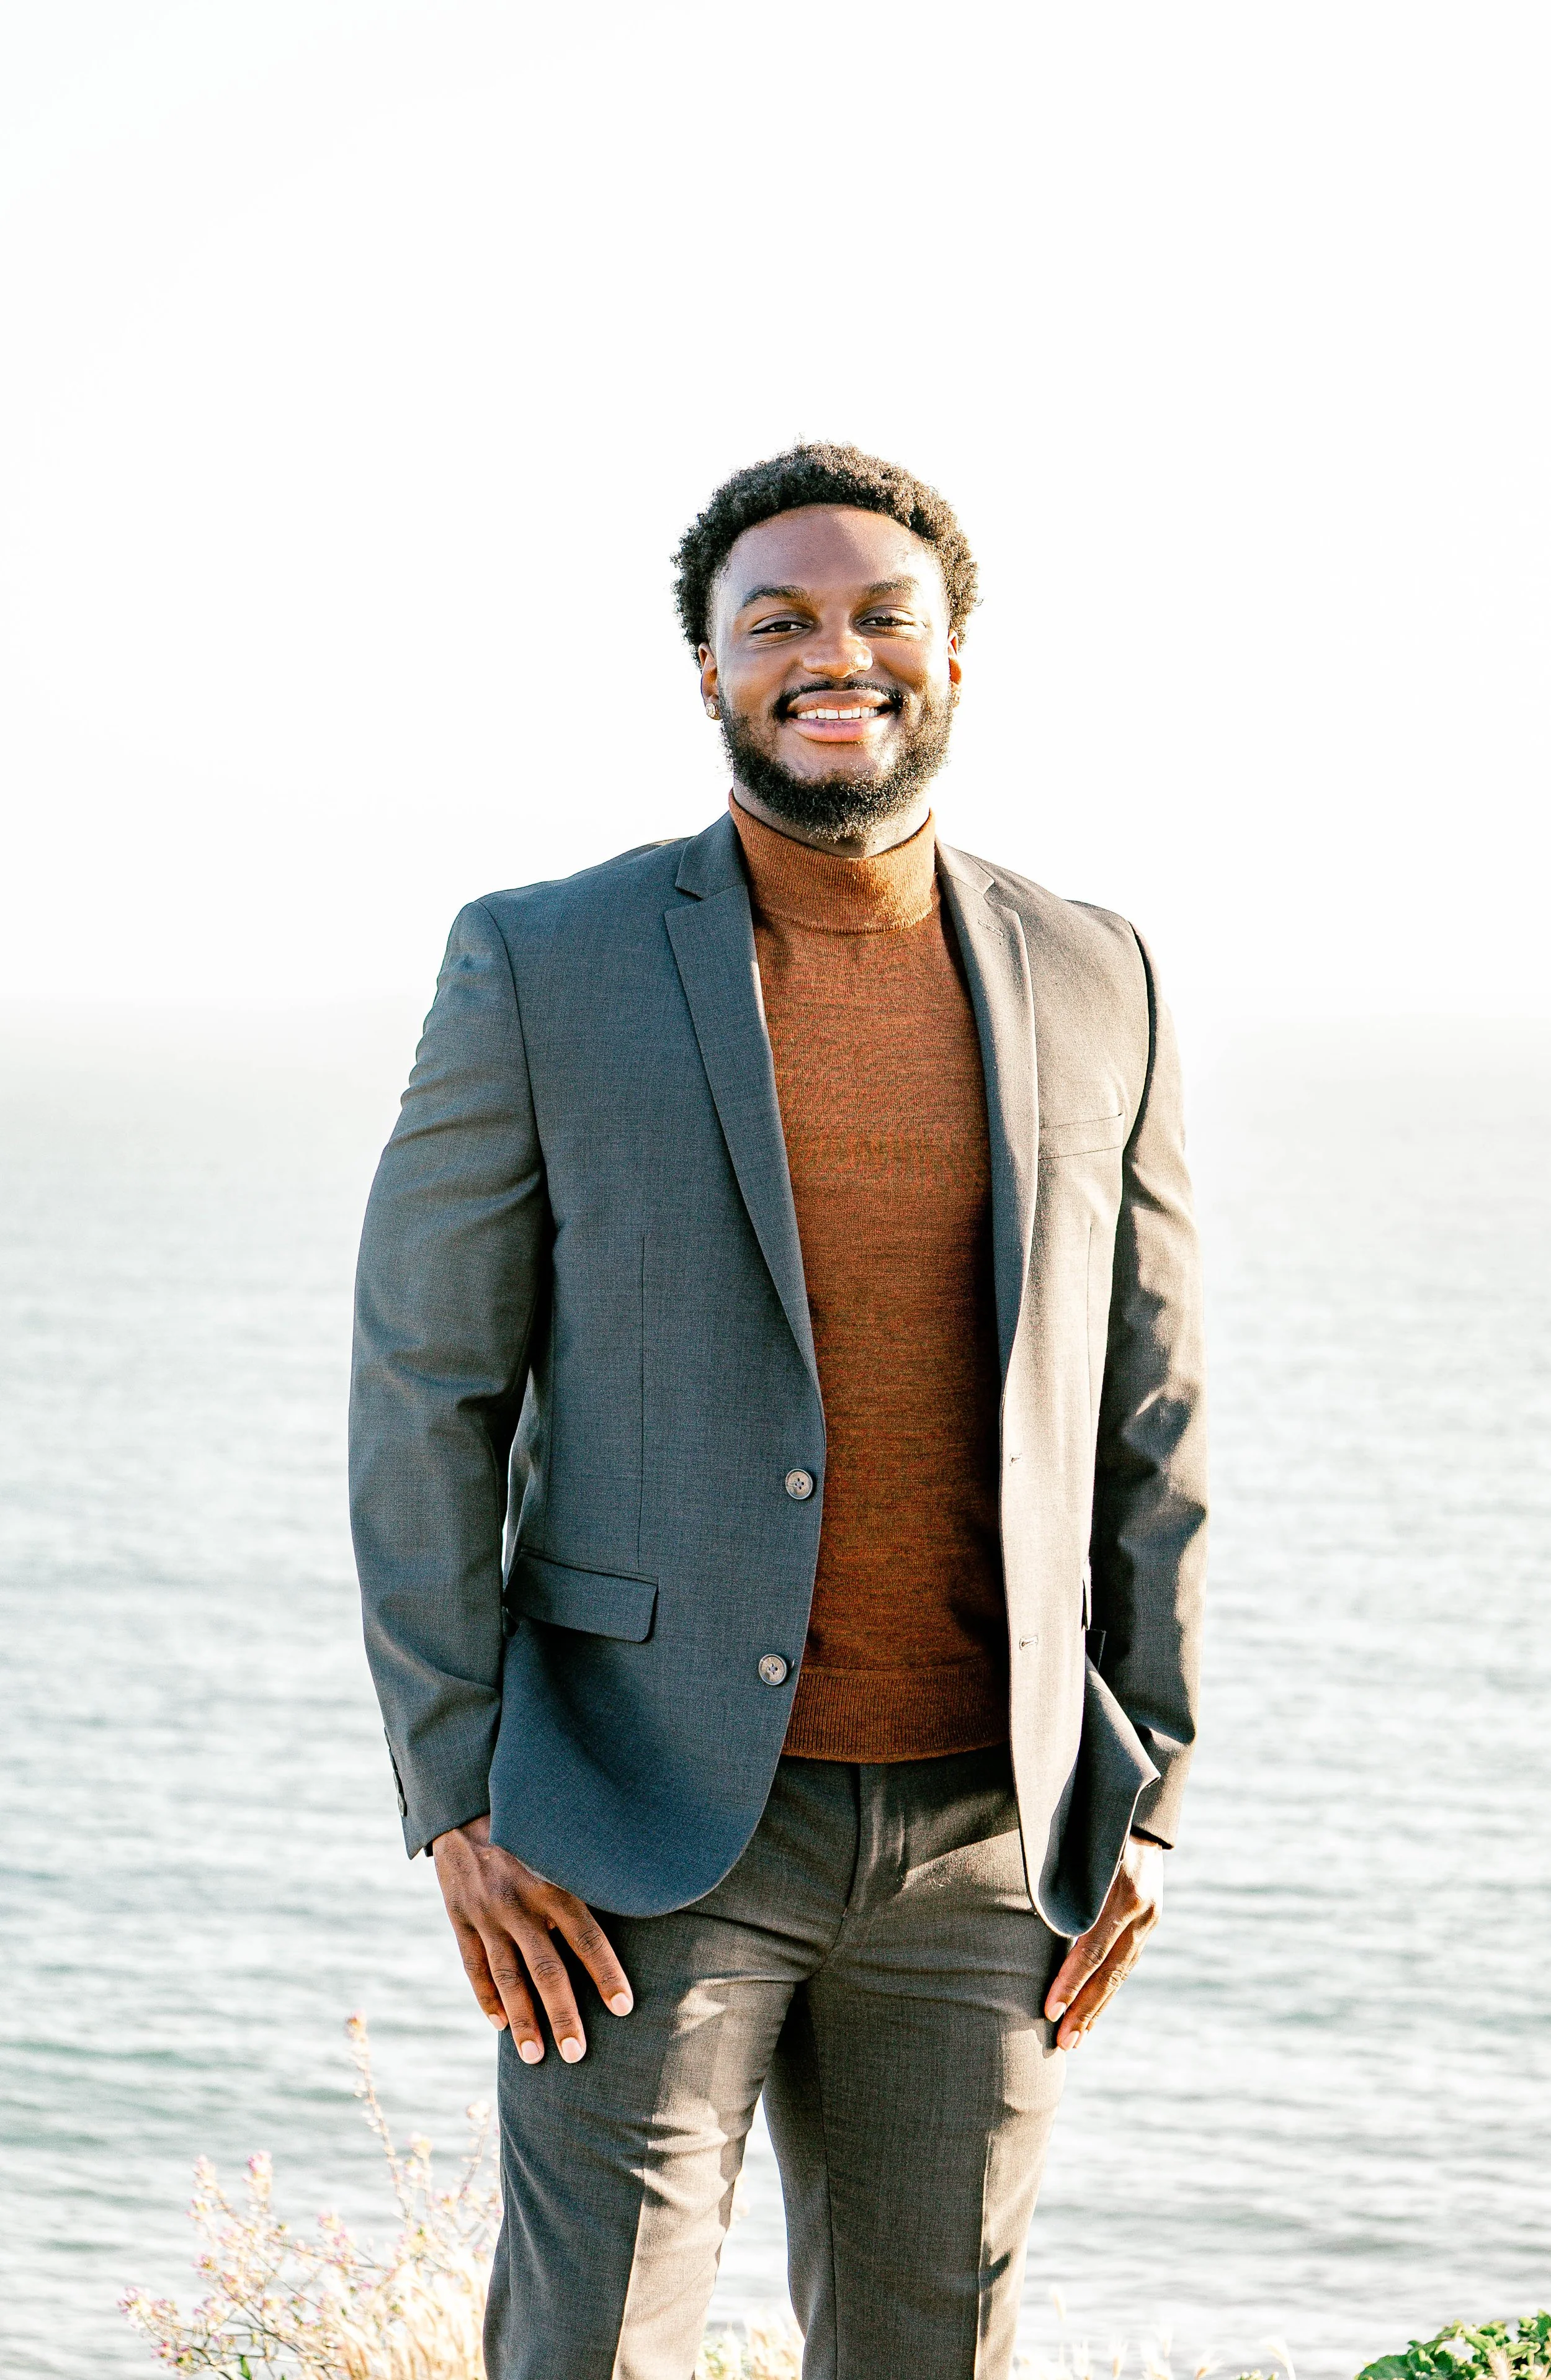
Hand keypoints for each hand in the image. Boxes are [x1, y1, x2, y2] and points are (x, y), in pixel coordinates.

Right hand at [431, 1815, 632, 2063]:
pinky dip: (486, 1998)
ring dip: (522, 2019)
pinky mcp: (460, 1919)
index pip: (586, 1936)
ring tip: (536, 2057)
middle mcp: (519, 1902)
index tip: (624, 2008)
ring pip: (506, 1976)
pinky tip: (500, 2025)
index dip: (606, 1973)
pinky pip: (473, 1966)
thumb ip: (588, 1878)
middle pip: (545, 1968)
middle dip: (562, 2014)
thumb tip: (638, 1898)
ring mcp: (486, 1914)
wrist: (464, 1810)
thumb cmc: (529, 1832)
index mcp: (552, 1884)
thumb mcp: (560, 1846)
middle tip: (576, 2055)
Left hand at [1043, 1834, 1162, 2050]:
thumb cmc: (1096, 1823)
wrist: (1142, 1811)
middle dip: (1085, 2009)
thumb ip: (1061, 1879)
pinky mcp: (1150, 1923)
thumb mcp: (1079, 1843)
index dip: (1071, 1981)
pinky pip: (1126, 1963)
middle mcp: (1142, 1911)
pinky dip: (1108, 1989)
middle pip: (1110, 1971)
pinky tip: (1093, 2011)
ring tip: (1075, 2039)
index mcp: (1124, 1891)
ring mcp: (1150, 1919)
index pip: (1093, 1947)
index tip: (1050, 2009)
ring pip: (1121, 1973)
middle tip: (1062, 2042)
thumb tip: (1024, 1912)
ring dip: (1097, 2008)